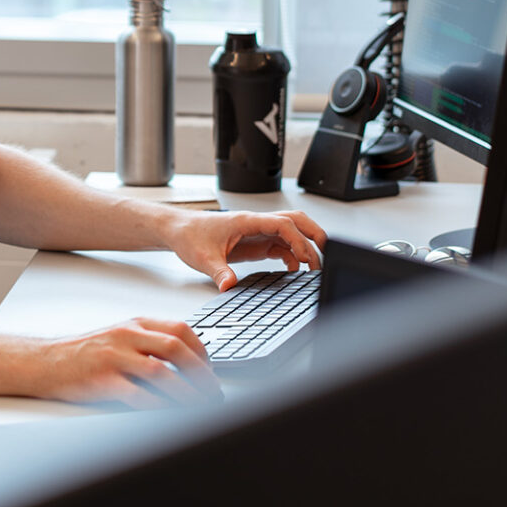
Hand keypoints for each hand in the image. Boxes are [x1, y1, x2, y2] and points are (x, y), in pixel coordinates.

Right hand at [19, 317, 220, 406]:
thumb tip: (190, 363)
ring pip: (162, 373)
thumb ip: (150, 343)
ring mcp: (113, 357)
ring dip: (187, 394)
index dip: (203, 352)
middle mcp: (126, 336)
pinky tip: (169, 414)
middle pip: (176, 349)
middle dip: (202, 374)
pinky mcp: (102, 381)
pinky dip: (159, 406)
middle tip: (213, 392)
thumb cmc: (85, 354)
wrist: (46, 362)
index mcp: (135, 324)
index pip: (180, 330)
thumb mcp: (120, 338)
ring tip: (199, 407)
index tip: (211, 372)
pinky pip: (138, 395)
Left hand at [171, 208, 327, 290]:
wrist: (178, 230)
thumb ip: (218, 272)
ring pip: (291, 232)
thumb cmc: (189, 235)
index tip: (306, 258)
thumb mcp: (203, 258)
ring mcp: (257, 232)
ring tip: (314, 267)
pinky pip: (281, 246)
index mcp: (247, 221)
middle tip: (328, 253)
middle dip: (314, 234)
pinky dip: (292, 256)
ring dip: (306, 246)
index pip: (282, 224)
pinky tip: (293, 270)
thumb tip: (228, 286)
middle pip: (295, 220)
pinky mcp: (255, 243)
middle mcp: (256, 224)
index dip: (298, 240)